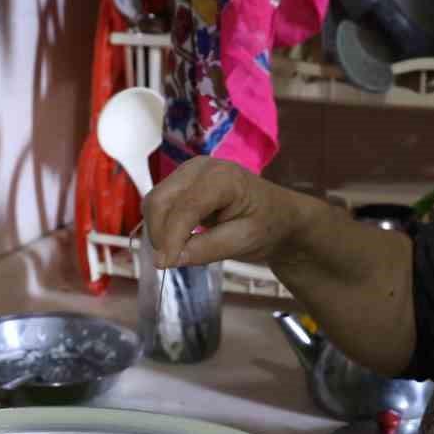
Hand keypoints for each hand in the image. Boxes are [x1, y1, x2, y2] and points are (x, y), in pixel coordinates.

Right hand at [142, 156, 313, 268]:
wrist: (278, 214)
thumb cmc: (268, 225)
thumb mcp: (244, 241)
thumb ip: (208, 249)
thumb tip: (170, 259)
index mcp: (222, 178)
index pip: (184, 207)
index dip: (171, 237)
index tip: (164, 265)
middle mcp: (199, 168)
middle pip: (160, 200)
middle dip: (159, 234)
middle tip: (170, 262)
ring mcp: (188, 172)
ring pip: (154, 202)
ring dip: (158, 230)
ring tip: (179, 251)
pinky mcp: (181, 182)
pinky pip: (160, 204)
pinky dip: (162, 225)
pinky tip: (180, 239)